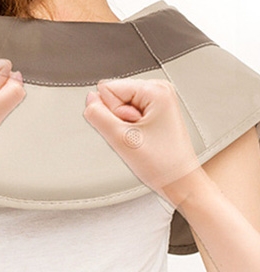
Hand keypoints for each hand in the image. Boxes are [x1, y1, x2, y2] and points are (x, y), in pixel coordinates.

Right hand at [84, 78, 202, 201]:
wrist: (181, 183)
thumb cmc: (162, 165)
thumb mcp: (120, 139)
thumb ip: (97, 115)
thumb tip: (89, 99)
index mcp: (155, 90)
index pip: (107, 89)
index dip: (113, 114)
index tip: (133, 130)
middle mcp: (159, 89)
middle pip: (113, 95)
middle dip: (118, 118)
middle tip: (138, 136)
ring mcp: (159, 99)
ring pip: (119, 104)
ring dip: (124, 124)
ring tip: (143, 138)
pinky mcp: (157, 108)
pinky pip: (128, 110)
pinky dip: (131, 126)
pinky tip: (144, 137)